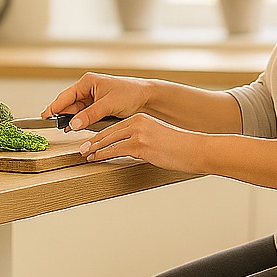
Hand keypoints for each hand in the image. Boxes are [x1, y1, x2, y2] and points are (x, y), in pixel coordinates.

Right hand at [42, 72, 150, 130]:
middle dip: (63, 116)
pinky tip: (77, 129)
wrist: (147, 99)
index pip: (65, 96)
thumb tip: (73, 124)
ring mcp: (92, 99)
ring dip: (73, 121)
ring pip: (76, 113)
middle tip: (56, 128)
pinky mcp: (98, 108)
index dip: (54, 107)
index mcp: (87, 82)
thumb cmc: (130, 94)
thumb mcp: (108, 104)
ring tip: (67, 130)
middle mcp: (87, 89)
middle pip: (69, 105)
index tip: (44, 117)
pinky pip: (85, 116)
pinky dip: (81, 123)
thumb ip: (89, 114)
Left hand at [75, 113, 207, 173]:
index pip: (115, 127)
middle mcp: (138, 122)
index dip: (101, 136)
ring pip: (109, 141)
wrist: (194, 149)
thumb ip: (141, 141)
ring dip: (95, 149)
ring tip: (85, 155)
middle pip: (109, 132)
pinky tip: (96, 158)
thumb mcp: (157, 138)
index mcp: (141, 118)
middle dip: (93, 142)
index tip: (91, 142)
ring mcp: (139, 133)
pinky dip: (103, 154)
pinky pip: (116, 150)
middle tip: (81, 149)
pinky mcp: (141, 145)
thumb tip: (128, 151)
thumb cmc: (179, 148)